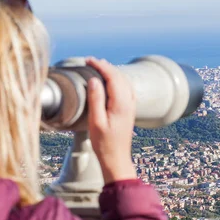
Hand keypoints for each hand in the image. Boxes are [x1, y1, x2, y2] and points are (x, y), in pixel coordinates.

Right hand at [86, 57, 137, 183]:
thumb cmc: (104, 143)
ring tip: (100, 66)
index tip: (89, 60)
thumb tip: (95, 80)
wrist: (117, 159)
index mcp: (121, 103)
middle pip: (119, 76)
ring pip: (124, 81)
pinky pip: (126, 88)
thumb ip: (96, 99)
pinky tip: (111, 81)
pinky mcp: (130, 110)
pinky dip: (118, 80)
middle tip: (91, 61)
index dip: (101, 66)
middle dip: (106, 66)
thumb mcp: (96, 122)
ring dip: (112, 72)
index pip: (112, 76)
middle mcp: (129, 102)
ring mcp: (131, 106)